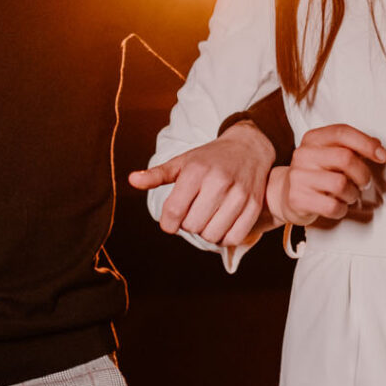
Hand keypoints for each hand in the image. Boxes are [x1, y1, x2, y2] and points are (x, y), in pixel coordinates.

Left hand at [128, 120, 274, 244]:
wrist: (249, 148)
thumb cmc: (210, 158)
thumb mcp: (182, 161)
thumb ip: (156, 175)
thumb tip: (132, 180)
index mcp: (197, 171)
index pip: (174, 212)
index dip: (168, 223)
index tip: (171, 220)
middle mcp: (218, 181)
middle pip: (192, 226)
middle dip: (188, 224)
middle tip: (193, 212)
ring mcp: (239, 194)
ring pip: (212, 235)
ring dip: (206, 232)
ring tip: (207, 217)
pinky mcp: (253, 205)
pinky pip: (233, 237)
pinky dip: (224, 237)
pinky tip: (222, 224)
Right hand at [265, 123, 385, 225]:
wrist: (284, 194)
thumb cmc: (314, 173)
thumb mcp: (329, 153)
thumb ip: (352, 147)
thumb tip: (377, 146)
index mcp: (313, 139)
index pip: (342, 132)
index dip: (366, 143)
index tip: (381, 155)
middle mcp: (304, 154)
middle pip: (345, 158)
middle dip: (362, 174)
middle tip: (363, 181)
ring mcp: (299, 176)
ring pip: (341, 184)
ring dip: (352, 194)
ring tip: (347, 194)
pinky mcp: (298, 198)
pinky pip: (332, 206)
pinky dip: (341, 209)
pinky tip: (337, 205)